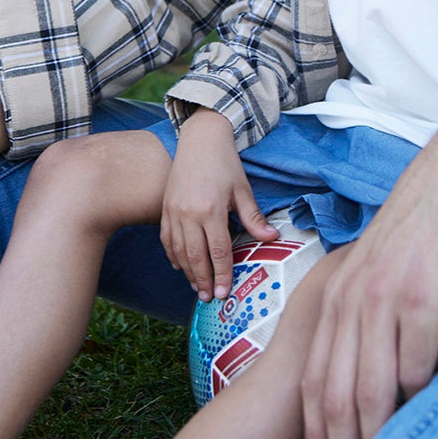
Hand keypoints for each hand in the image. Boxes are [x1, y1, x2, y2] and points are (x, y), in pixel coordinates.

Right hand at [161, 109, 278, 300]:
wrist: (200, 139)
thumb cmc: (225, 163)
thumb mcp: (242, 189)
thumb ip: (253, 217)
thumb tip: (272, 238)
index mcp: (211, 210)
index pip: (218, 251)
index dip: (222, 274)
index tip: (225, 292)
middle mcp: (189, 214)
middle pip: (196, 257)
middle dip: (204, 280)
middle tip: (211, 298)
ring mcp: (174, 212)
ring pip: (179, 251)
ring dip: (189, 273)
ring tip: (198, 288)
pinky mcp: (165, 208)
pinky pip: (167, 239)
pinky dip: (173, 256)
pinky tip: (181, 267)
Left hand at [300, 118, 437, 438]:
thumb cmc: (429, 222)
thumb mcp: (384, 267)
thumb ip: (376, 313)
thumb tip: (387, 368)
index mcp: (336, 295)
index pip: (316, 377)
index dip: (314, 431)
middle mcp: (350, 300)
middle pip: (337, 392)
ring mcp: (384, 297)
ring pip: (372, 386)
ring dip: (376, 436)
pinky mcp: (423, 293)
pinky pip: (417, 360)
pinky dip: (418, 396)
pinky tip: (425, 418)